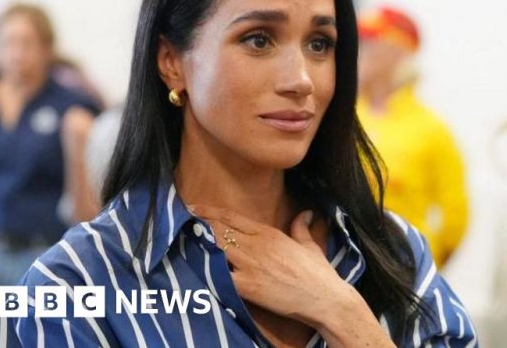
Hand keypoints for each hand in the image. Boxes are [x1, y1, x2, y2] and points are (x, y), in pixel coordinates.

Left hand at [186, 204, 353, 327]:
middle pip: (219, 231)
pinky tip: (194, 267)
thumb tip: (305, 212)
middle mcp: (257, 246)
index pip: (233, 218)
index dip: (211, 211)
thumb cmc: (318, 273)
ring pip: (216, 249)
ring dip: (199, 245)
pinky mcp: (247, 286)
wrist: (324, 298)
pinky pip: (219, 276)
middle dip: (199, 225)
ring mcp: (250, 266)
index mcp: (269, 234)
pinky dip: (207, 271)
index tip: (194, 207)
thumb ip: (301, 227)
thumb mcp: (310, 245)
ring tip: (182, 241)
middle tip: (182, 223)